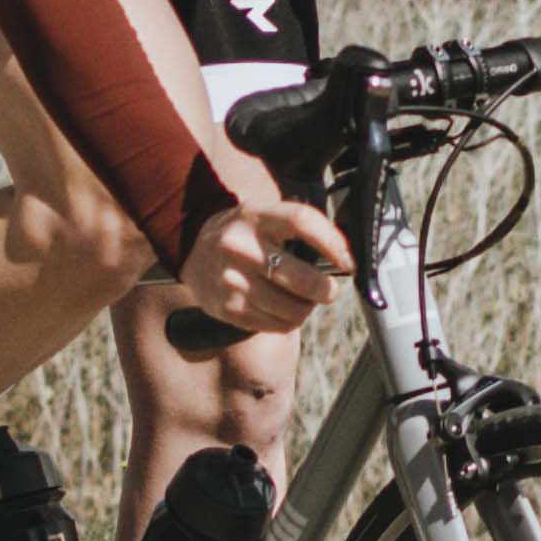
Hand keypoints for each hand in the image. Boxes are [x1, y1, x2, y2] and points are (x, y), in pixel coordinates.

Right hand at [175, 196, 355, 338]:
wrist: (193, 251)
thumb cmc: (243, 234)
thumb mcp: (264, 216)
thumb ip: (298, 229)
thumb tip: (341, 258)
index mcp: (255, 216)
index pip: (302, 221)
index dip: (332, 242)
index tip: (348, 261)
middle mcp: (241, 247)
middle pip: (302, 278)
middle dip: (326, 290)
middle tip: (329, 290)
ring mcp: (233, 280)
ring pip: (293, 308)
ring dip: (307, 308)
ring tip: (304, 299)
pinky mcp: (229, 308)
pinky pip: (276, 325)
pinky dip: (289, 320)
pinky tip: (284, 308)